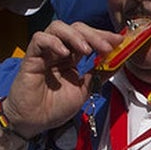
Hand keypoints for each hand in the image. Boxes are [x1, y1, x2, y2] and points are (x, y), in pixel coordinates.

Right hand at [1, 20, 121, 137]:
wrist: (33, 122)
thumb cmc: (54, 108)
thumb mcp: (83, 91)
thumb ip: (96, 74)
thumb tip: (115, 62)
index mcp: (71, 57)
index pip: (87, 37)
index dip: (103, 36)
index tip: (119, 41)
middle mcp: (58, 51)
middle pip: (75, 28)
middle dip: (94, 34)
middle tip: (107, 46)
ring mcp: (44, 52)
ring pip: (58, 27)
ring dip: (75, 36)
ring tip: (86, 50)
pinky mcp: (31, 57)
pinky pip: (39, 39)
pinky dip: (53, 42)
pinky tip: (64, 53)